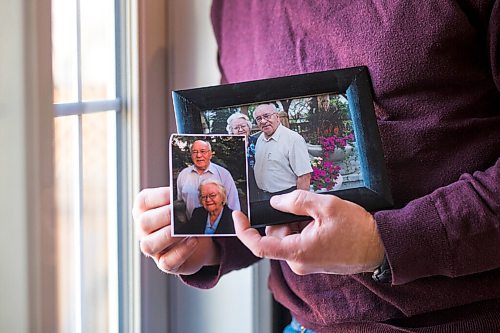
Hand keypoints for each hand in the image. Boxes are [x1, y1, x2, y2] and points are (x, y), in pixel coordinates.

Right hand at [132, 187, 219, 274]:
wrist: (196, 240)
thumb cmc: (186, 217)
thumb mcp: (183, 205)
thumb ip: (182, 198)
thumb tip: (193, 189)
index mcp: (145, 210)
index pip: (143, 201)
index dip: (158, 197)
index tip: (174, 194)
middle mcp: (143, 229)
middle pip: (144, 223)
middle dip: (163, 216)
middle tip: (180, 212)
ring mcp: (152, 248)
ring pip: (149, 245)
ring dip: (168, 236)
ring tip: (186, 229)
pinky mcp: (164, 263)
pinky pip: (167, 262)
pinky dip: (181, 252)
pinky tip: (193, 241)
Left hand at [233, 190, 383, 274]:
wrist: (380, 247)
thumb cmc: (358, 230)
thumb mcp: (326, 206)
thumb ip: (296, 201)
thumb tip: (276, 202)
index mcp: (298, 251)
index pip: (259, 245)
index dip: (243, 230)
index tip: (238, 215)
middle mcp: (298, 262)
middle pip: (275, 236)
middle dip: (283, 218)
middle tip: (305, 206)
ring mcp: (306, 263)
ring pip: (287, 237)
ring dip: (296, 222)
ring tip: (319, 215)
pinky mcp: (313, 261)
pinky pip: (298, 242)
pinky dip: (304, 228)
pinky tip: (321, 222)